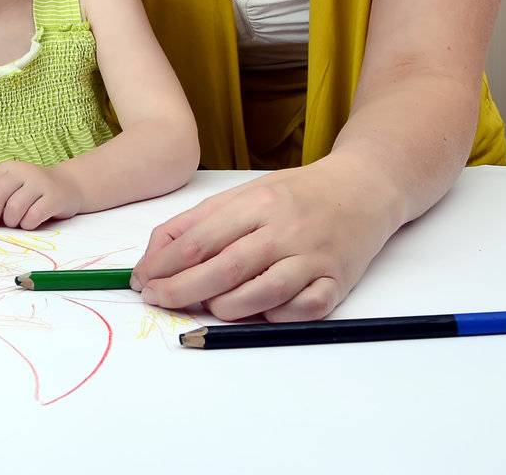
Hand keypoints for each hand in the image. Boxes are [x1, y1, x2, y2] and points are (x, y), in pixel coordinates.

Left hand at [0, 161, 83, 229]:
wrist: (68, 185)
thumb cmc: (33, 191)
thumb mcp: (12, 186)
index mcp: (8, 168)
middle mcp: (23, 171)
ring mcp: (39, 183)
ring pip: (14, 208)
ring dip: (10, 221)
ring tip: (15, 222)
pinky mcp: (54, 197)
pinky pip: (33, 216)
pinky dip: (27, 224)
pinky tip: (29, 223)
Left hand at [129, 156, 399, 321]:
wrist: (363, 188)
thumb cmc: (295, 194)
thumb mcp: (245, 193)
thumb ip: (201, 220)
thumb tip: (155, 254)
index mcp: (258, 203)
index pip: (201, 238)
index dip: (165, 264)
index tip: (142, 280)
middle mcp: (286, 229)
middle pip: (225, 268)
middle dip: (182, 290)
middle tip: (156, 300)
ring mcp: (313, 257)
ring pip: (263, 292)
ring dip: (227, 307)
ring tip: (207, 305)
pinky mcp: (337, 282)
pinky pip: (303, 310)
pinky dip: (276, 316)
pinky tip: (258, 313)